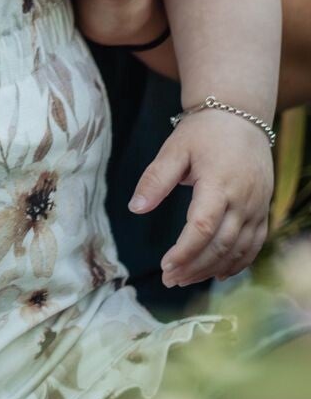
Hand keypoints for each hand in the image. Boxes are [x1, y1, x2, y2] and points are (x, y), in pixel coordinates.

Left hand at [130, 111, 273, 286]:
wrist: (241, 118)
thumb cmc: (203, 133)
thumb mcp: (174, 149)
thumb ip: (155, 180)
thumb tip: (134, 209)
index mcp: (219, 185)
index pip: (203, 228)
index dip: (185, 251)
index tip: (164, 266)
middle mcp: (243, 200)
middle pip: (221, 245)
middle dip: (194, 266)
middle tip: (170, 280)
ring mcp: (257, 207)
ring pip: (238, 249)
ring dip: (212, 268)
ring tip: (186, 279)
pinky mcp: (263, 210)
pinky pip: (254, 244)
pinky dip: (238, 262)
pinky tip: (218, 273)